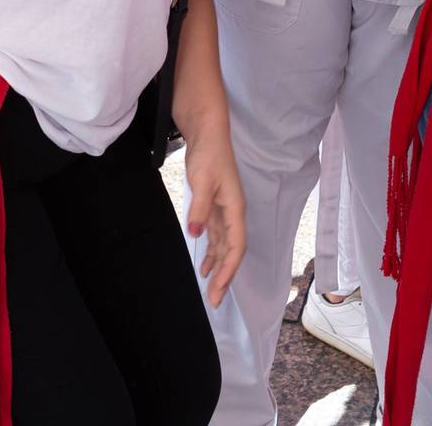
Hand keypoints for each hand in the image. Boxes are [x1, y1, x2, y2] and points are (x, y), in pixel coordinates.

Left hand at [181, 122, 246, 306]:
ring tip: (210, 289)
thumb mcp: (203, 180)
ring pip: (224, 246)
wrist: (207, 132)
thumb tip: (195, 234)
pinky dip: (211, 251)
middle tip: (215, 300)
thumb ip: (200, 209)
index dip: (229, 269)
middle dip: (224, 276)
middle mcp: (233, 213)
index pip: (235, 246)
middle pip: (231, 251)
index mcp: (235, 209)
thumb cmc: (209, 154)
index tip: (218, 288)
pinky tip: (204, 264)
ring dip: (218, 267)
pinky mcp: (214, 206)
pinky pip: (215, 236)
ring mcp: (224, 210)